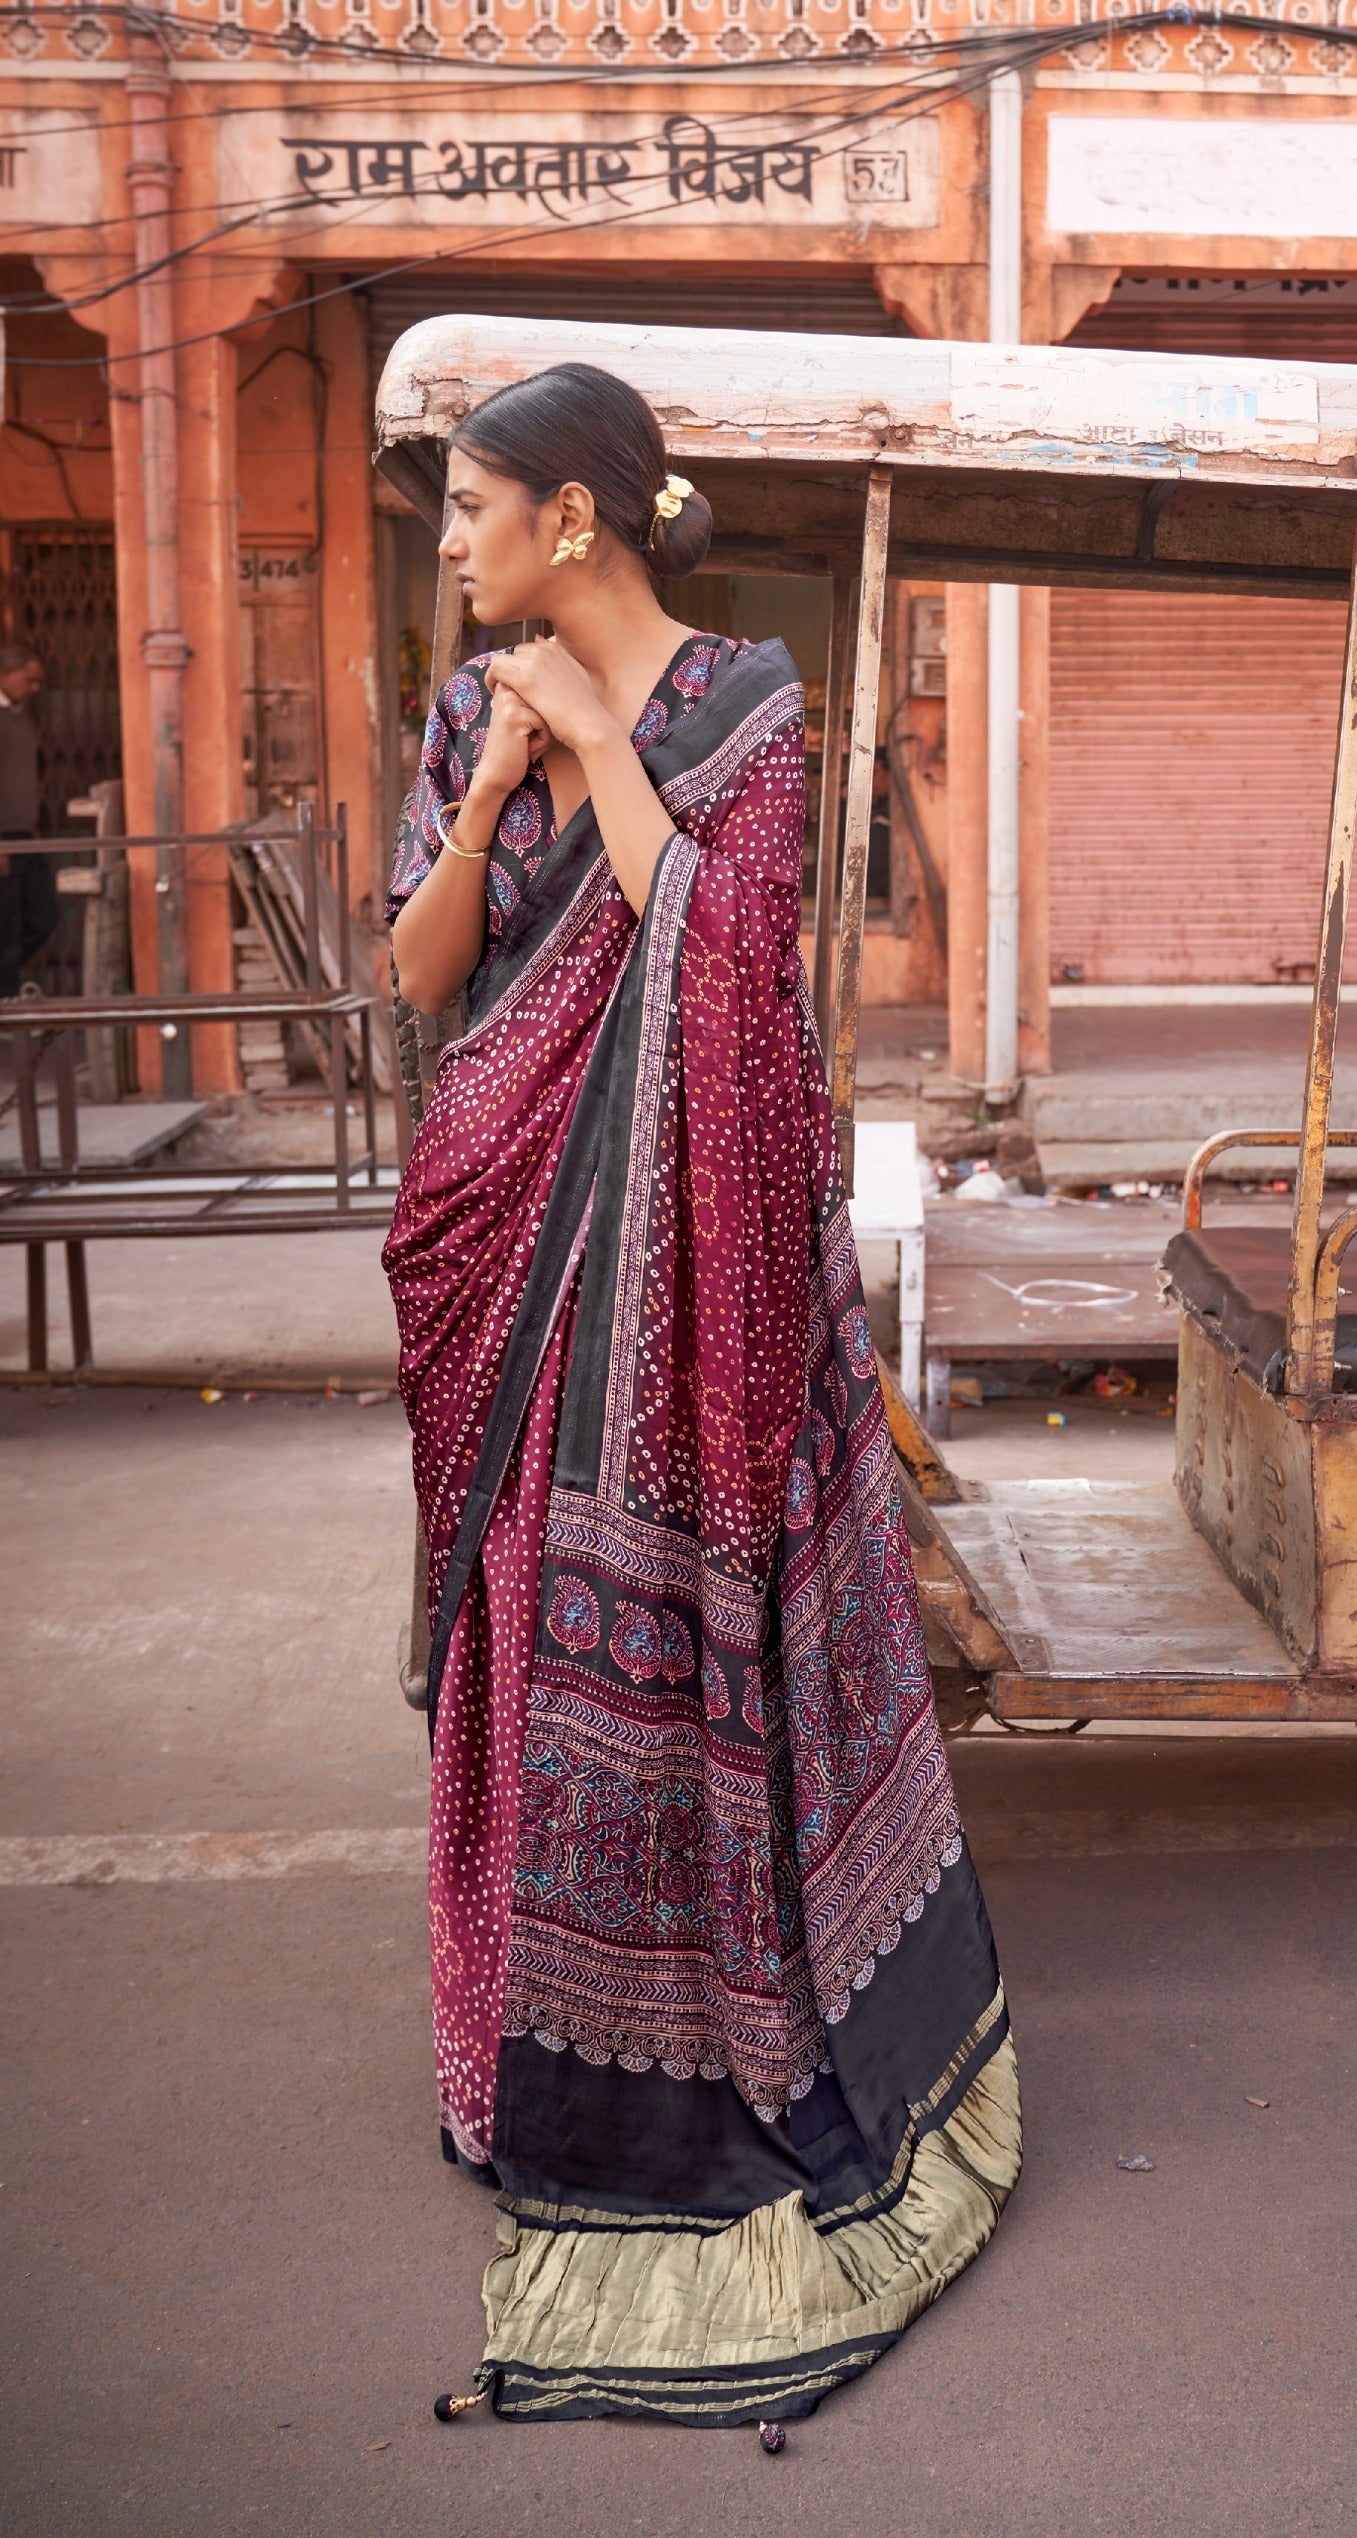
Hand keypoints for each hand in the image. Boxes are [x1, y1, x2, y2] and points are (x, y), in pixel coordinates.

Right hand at [471, 680, 547, 804]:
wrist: (496, 773)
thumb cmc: (514, 747)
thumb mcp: (524, 716)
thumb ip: (536, 699)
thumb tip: (566, 689)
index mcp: (508, 683)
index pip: (546, 690)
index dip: (544, 714)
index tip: (525, 728)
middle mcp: (507, 687)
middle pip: (549, 701)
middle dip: (544, 723)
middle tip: (525, 738)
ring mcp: (509, 700)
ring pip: (549, 712)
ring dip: (544, 733)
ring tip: (525, 743)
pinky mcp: (515, 715)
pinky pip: (546, 725)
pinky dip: (542, 742)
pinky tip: (525, 749)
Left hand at [486, 638, 615, 759]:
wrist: (589, 724)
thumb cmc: (585, 708)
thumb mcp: (577, 677)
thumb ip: (562, 661)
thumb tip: (542, 641)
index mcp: (556, 648)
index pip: (528, 648)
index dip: (521, 665)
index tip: (519, 681)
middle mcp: (544, 650)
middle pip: (514, 653)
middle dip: (510, 669)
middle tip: (508, 688)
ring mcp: (535, 662)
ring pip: (501, 659)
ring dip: (497, 674)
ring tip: (498, 691)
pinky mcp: (525, 678)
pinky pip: (495, 669)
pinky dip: (490, 679)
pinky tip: (494, 693)